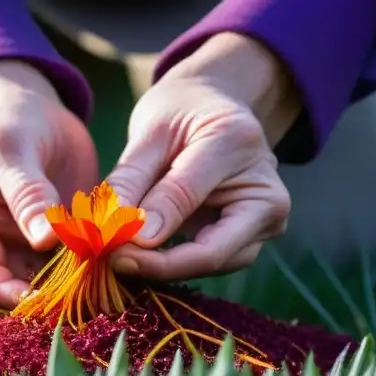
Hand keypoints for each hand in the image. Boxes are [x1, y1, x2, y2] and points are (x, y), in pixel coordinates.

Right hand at [0, 60, 98, 306]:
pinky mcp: (57, 241)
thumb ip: (27, 193)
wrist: (29, 109)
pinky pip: (78, 263)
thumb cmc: (8, 121)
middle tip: (95, 291)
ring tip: (113, 278)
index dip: (15, 294)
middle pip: (20, 288)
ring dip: (81, 283)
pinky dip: (98, 264)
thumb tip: (44, 240)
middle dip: (55, 294)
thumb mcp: (13, 147)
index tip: (50, 297)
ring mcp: (25, 246)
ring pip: (53, 282)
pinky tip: (122, 261)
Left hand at [106, 32, 300, 280]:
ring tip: (121, 255)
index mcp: (239, 144)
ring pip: (213, 265)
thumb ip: (135, 180)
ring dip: (162, 267)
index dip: (146, 226)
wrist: (215, 108)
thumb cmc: (181, 112)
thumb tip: (128, 235)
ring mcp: (266, 223)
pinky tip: (140, 257)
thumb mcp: (151, 131)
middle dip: (159, 265)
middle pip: (214, 253)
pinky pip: (210, 262)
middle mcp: (268, 193)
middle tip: (112, 259)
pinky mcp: (252, 242)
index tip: (107, 240)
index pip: (188, 197)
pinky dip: (172, 263)